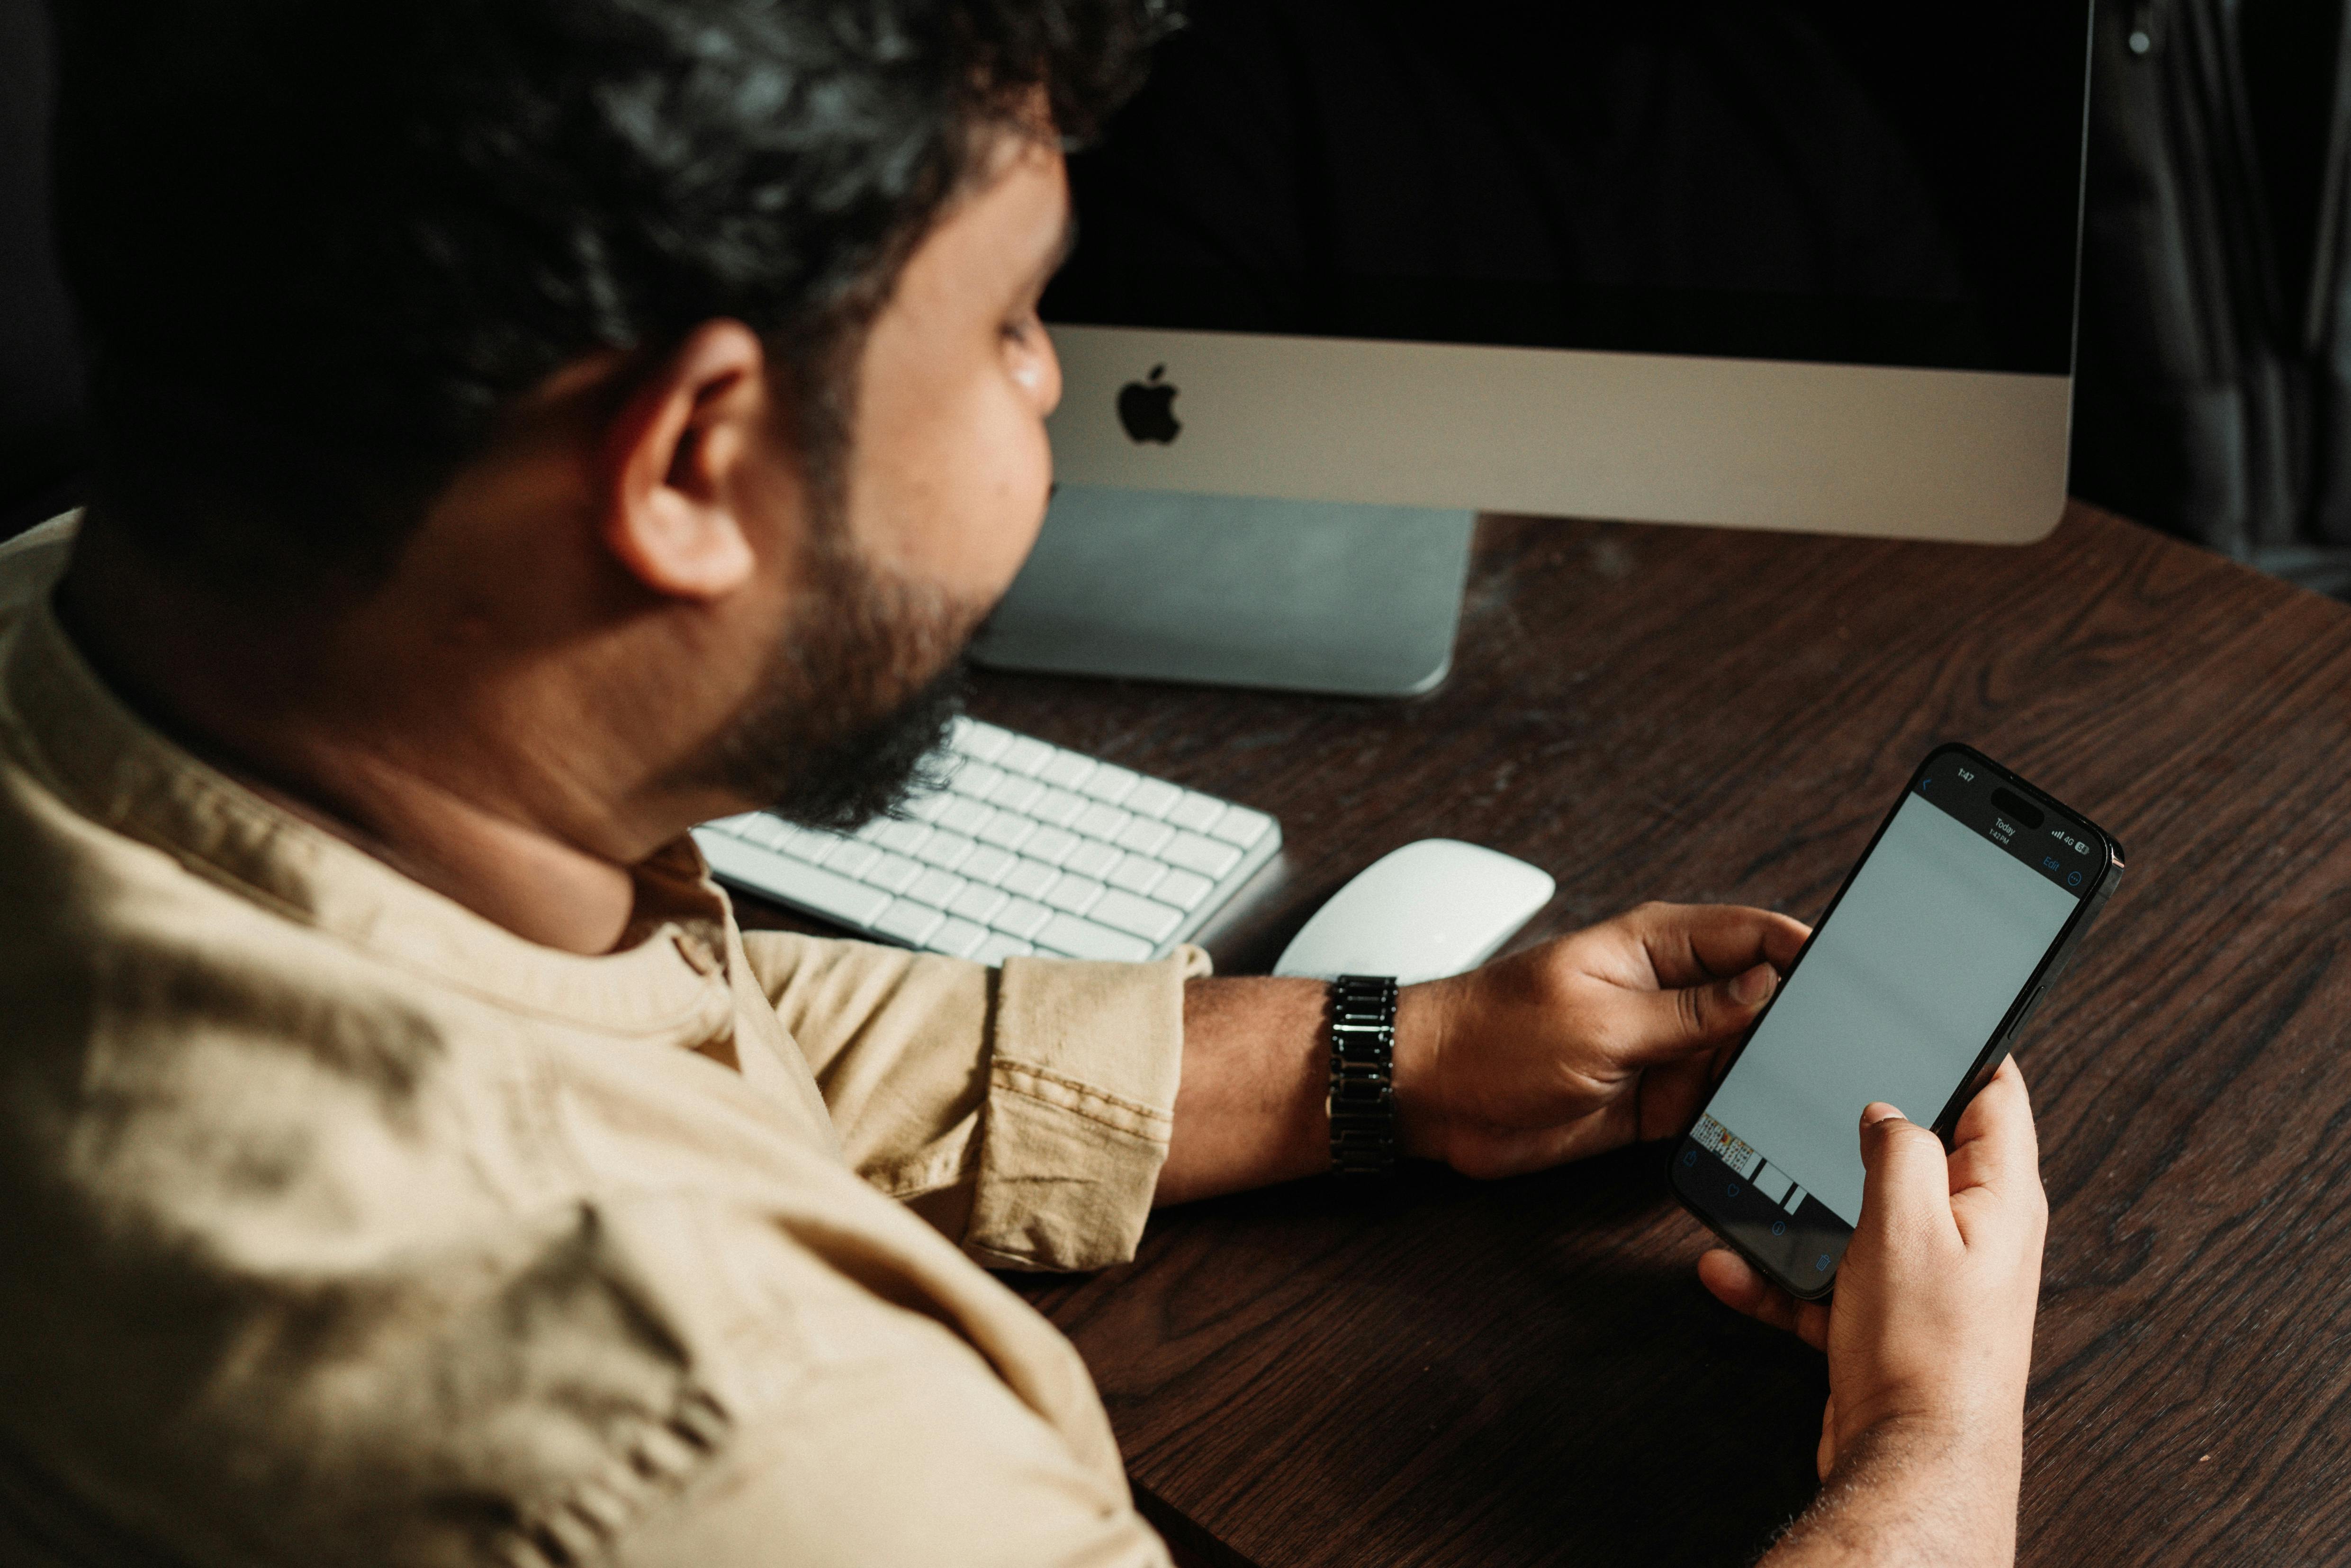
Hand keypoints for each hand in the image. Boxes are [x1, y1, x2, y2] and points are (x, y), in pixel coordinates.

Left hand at [1394, 902, 1807, 1178]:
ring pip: (1745, 1056)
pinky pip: (1716, 1105)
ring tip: (1814, 1094)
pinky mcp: (1654, 1101)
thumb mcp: (1601, 1022)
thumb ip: (1689, 1012)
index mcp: (1656, 946)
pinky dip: (1738, 1117)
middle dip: (1800, 1019)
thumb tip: (1767, 985)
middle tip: (1848, 1049)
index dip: (1807, 948)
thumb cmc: (1495, 1036)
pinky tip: (1766, 1130)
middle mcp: (1669, 992)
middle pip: (1762, 997)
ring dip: (1770, 1074)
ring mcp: (1664, 1048)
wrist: (1435, 1097)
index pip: (1754, 932)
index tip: (1858, 972)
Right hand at [1699, 1058, 2045, 1562]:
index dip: (1967, 1046)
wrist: (1910, 1464)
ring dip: (1802, 1207)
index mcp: (1999, 1196)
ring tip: (1752, 1192)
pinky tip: (1732, 1268)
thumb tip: (1885, 1109)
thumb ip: (1898, 1145)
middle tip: (1815, 1093)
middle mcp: (1972, 1234)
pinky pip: (1827, 1281)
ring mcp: (1929, 1281)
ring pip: (1859, 1217)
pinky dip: (1781, 1276)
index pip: (1997, 1094)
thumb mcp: (1907, 1218)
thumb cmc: (1926, 1349)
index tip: (1929, 1012)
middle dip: (1858, 1128)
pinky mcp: (1886, 1323)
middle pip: (1920, 1152)